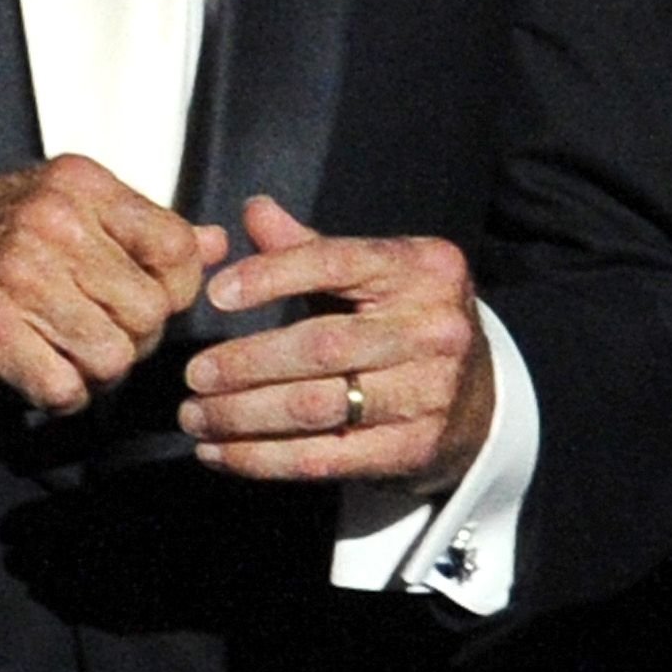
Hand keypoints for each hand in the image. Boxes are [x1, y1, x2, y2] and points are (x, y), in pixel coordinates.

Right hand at [0, 156, 227, 415]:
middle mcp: (52, 220)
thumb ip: (142, 228)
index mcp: (80, 184)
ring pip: (113, 357)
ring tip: (66, 353)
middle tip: (97, 333)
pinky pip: (63, 388)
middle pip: (149, 313)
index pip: (177, 248)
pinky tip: (38, 372)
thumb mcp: (66, 208)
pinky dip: (59, 397)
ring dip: (95, 372)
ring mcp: (16, 272)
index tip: (149, 301)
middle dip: (133, 339)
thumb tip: (217, 243)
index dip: (176, 291)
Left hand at [178, 196, 494, 489]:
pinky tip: (221, 454)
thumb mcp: (374, 272)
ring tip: (194, 416)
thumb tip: (254, 211)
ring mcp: (427, 394)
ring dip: (243, 417)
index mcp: (423, 269)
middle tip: (192, 373)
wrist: (479, 399)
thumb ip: (310, 247)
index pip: (337, 263)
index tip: (216, 294)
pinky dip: (263, 459)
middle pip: (321, 346)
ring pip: (316, 407)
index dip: (271, 276)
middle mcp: (432, 329)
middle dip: (245, 363)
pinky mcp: (413, 450)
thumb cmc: (406, 321)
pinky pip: (324, 458)